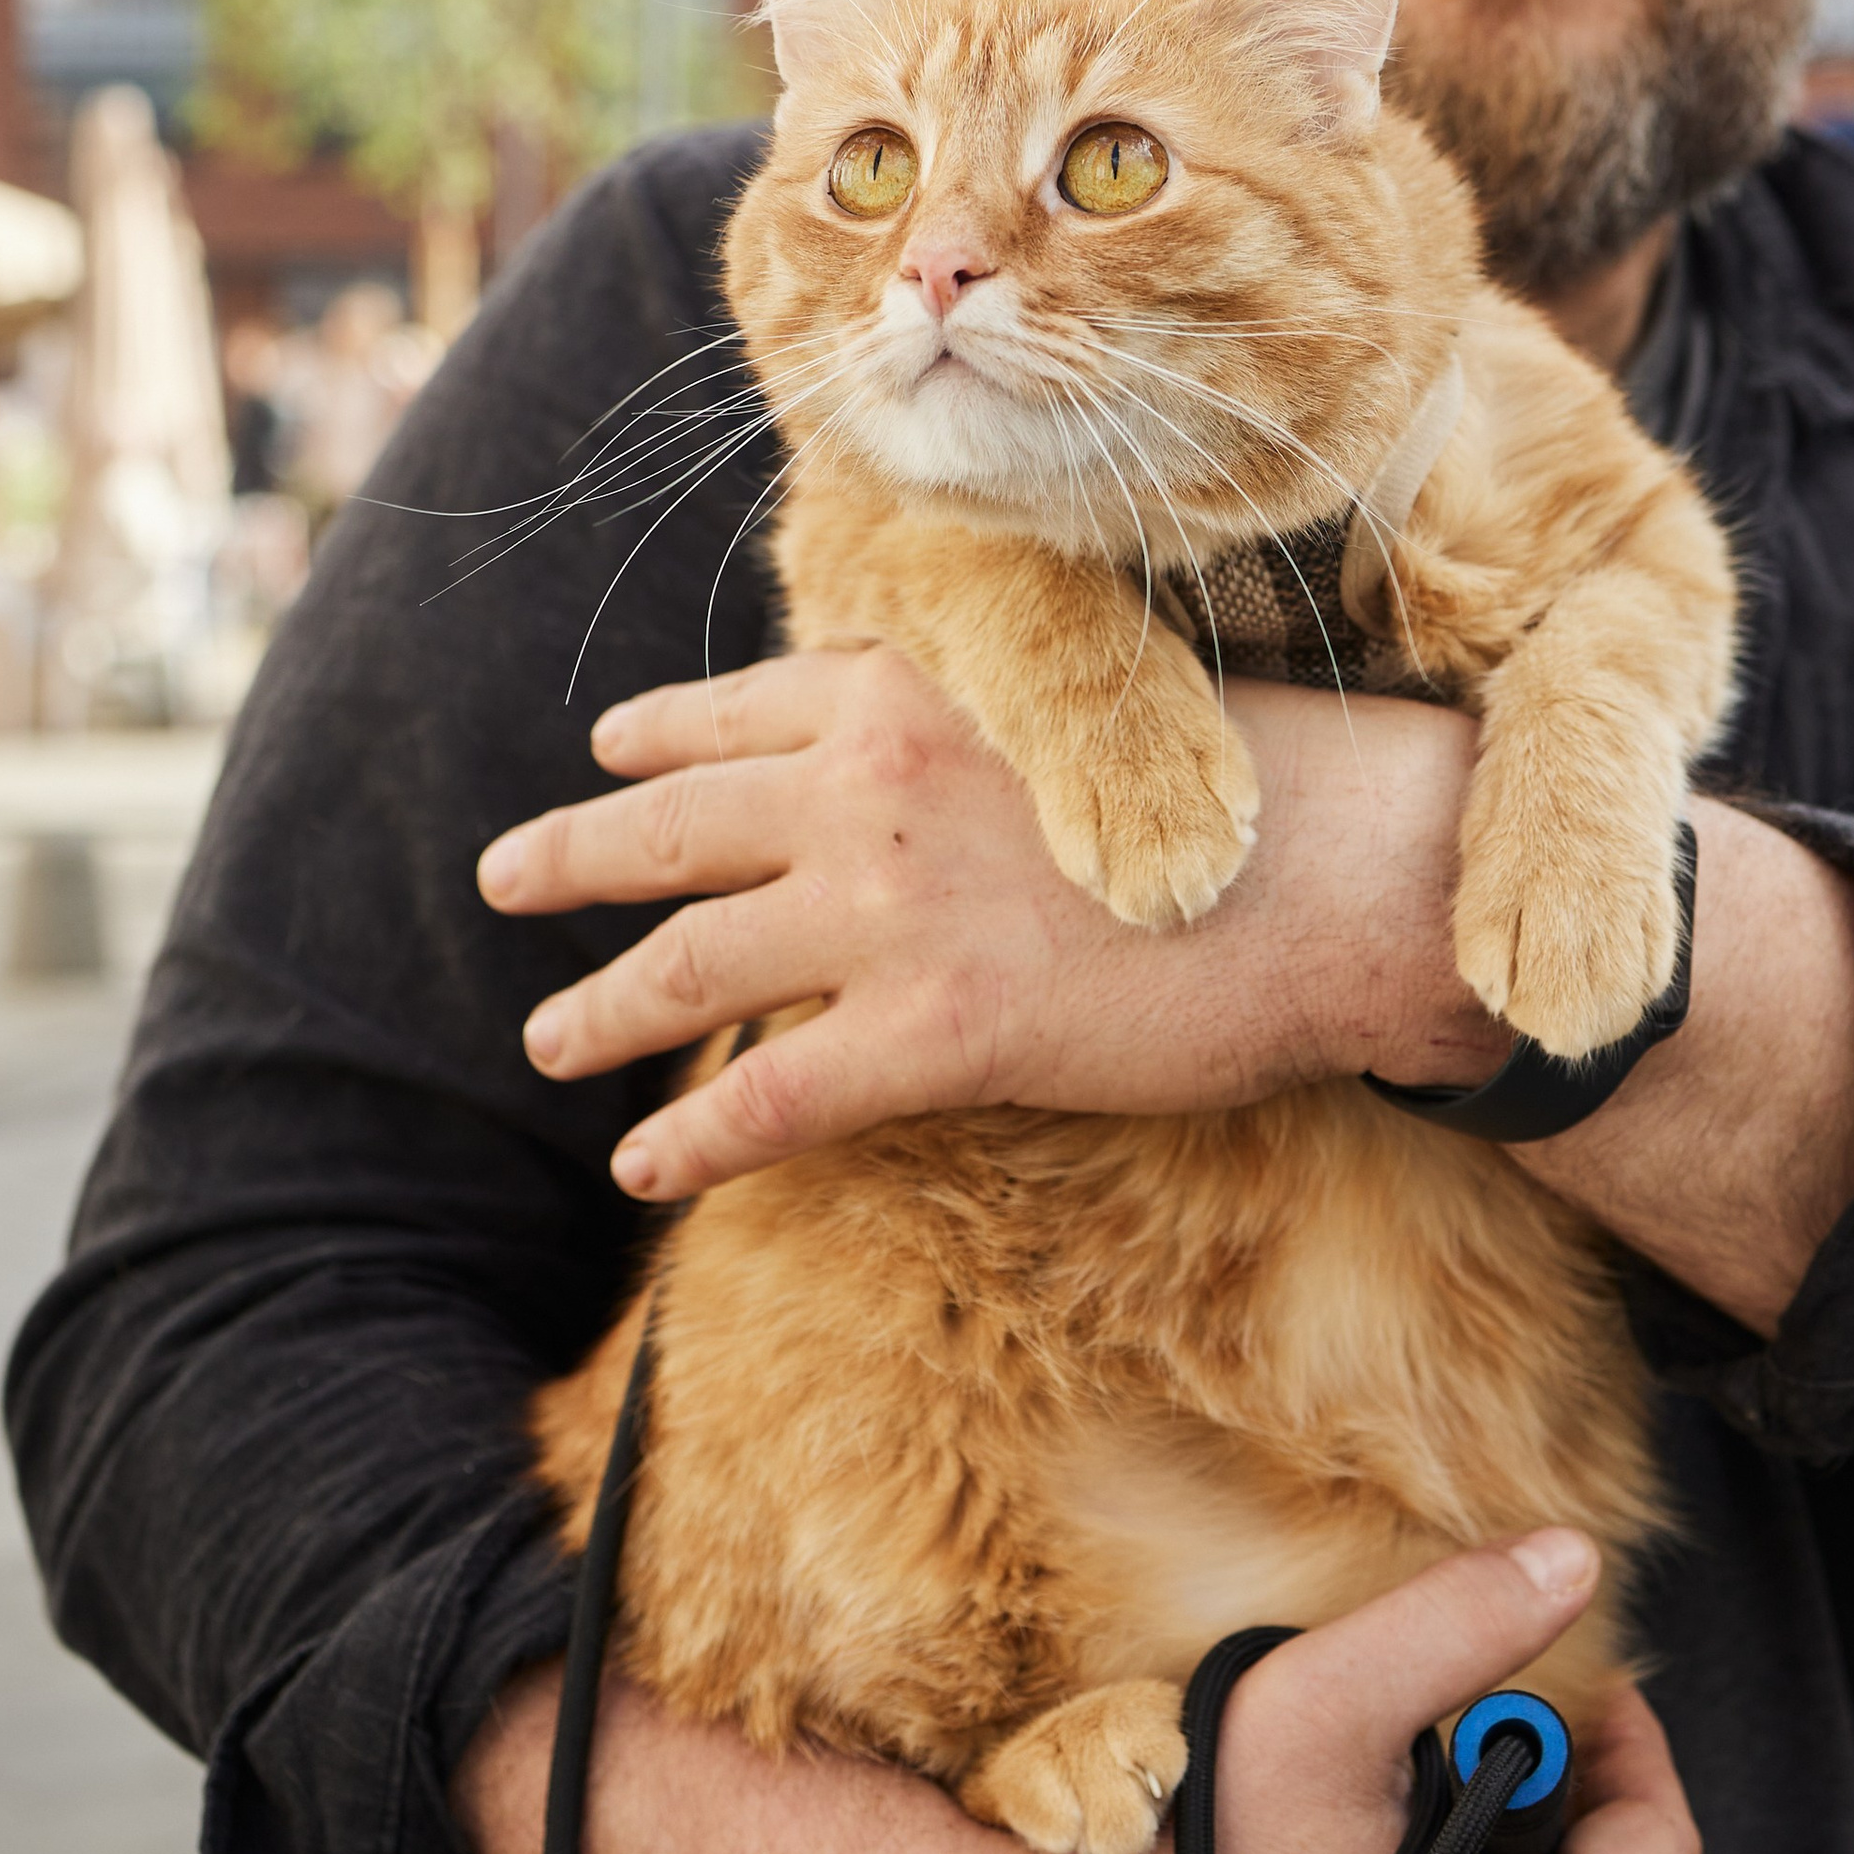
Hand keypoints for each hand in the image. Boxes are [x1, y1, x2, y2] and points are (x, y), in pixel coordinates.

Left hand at [477, 647, 1508, 1198]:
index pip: (746, 709)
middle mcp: (873, 787)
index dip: (661, 735)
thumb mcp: (1089, 709)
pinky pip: (769, 1098)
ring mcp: (893, 911)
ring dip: (598, 1005)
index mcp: (916, 692)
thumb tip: (932, 757)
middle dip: (574, 853)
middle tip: (505, 874)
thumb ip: (985, 725)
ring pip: (688, 965)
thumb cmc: (1256, 791)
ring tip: (545, 1036)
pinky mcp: (936, 1034)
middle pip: (674, 826)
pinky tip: (644, 1161)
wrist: (1349, 873)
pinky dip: (691, 1137)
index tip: (610, 748)